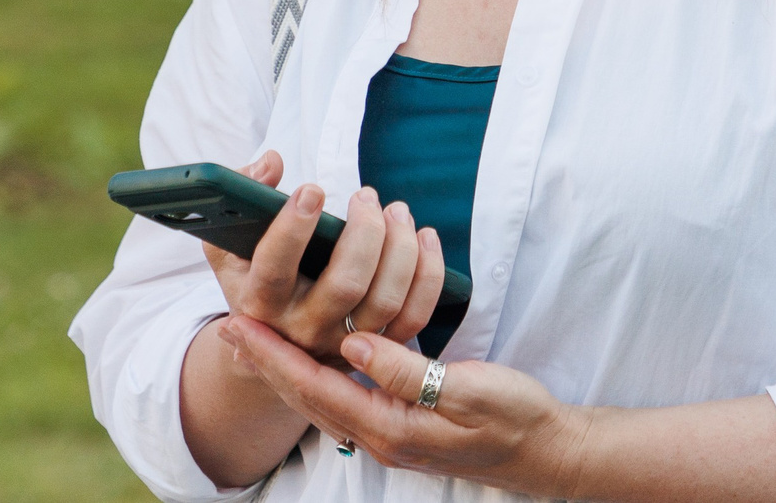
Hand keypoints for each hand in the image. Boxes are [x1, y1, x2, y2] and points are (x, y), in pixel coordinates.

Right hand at [203, 151, 446, 361]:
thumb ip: (239, 195)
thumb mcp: (229, 244)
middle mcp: (302, 329)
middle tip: (367, 194)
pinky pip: (413, 315)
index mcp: (260, 303)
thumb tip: (272, 163)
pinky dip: (427, 275)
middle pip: (345, 284)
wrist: (272, 345)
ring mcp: (343, 343)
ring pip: (385, 300)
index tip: (313, 188)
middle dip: (366, 233)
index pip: (275, 270)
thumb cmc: (251, 277)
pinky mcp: (377, 349)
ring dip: (401, 249)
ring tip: (397, 210)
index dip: (293, 229)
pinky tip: (424, 237)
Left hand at [219, 317, 589, 495]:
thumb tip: (353, 342)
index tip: (238, 326)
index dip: (273, 355)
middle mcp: (379, 434)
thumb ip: (407, 370)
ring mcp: (388, 432)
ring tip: (254, 337)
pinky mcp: (400, 422)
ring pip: (321, 396)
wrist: (548, 451)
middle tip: (227, 325)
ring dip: (286, 364)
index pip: (315, 386)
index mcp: (389, 427)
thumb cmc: (514, 418)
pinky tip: (310, 354)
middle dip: (265, 359)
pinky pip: (344, 396)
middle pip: (306, 394)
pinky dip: (317, 372)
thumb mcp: (466, 390)